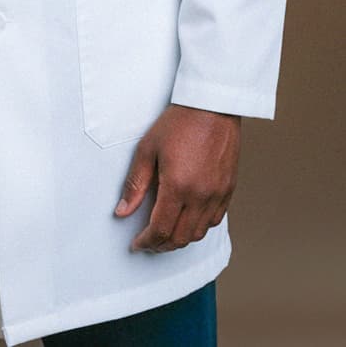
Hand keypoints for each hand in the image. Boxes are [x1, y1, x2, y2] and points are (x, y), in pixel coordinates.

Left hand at [114, 103, 240, 252]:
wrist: (212, 106)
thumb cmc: (179, 123)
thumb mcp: (148, 149)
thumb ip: (135, 184)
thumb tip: (122, 211)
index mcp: (178, 186)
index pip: (161, 230)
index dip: (147, 242)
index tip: (137, 243)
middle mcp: (200, 196)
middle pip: (180, 238)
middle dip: (162, 246)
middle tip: (149, 242)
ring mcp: (217, 194)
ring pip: (199, 233)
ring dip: (180, 239)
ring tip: (166, 233)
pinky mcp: (228, 189)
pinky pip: (215, 220)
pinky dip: (199, 227)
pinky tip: (188, 220)